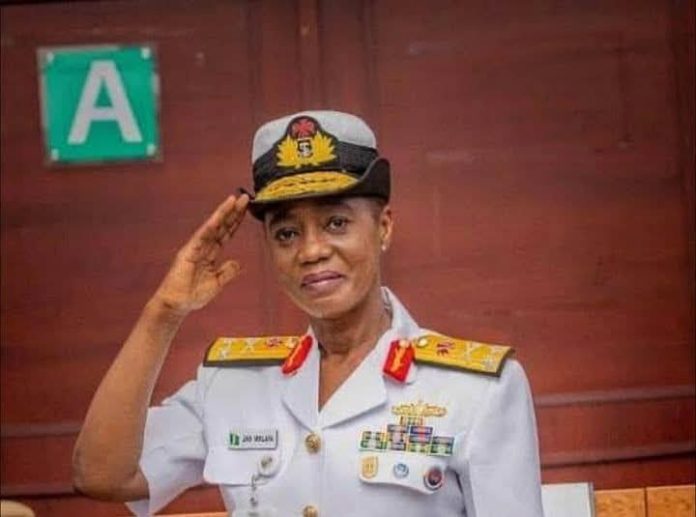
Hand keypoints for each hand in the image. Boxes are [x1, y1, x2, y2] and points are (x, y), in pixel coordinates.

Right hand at [151, 194, 249, 315]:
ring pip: (212, 226)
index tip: (246, 210)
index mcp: (209, 253)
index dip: (235, 222)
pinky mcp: (188, 251)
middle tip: (245, 198)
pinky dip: (211, 224)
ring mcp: (195, 247)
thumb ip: (227, 272)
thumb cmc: (192, 295)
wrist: (176, 305)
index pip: (226, 234)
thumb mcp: (217, 283)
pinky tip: (220, 215)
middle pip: (221, 226)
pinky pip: (202, 235)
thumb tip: (238, 263)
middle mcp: (203, 247)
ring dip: (224, 212)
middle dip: (233, 212)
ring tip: (235, 200)